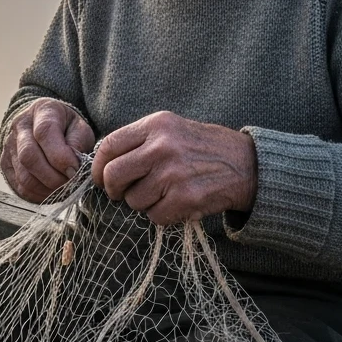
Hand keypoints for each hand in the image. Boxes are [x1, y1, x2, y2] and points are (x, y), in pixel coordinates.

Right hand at [0, 98, 96, 203]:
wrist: (41, 125)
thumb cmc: (65, 128)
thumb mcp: (79, 127)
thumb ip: (79, 143)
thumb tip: (73, 167)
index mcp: (41, 111)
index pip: (44, 133)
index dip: (60, 156)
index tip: (75, 169)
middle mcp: (20, 127)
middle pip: (29, 157)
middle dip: (54, 177)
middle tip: (71, 183)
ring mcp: (9, 146)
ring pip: (24, 176)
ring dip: (47, 188)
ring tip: (64, 188)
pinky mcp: (5, 165)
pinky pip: (20, 187)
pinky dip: (39, 195)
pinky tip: (52, 191)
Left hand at [90, 111, 257, 225]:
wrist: (244, 164)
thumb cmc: (201, 148)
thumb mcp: (171, 129)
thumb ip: (139, 141)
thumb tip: (102, 164)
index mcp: (156, 125)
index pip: (109, 146)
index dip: (97, 167)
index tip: (100, 178)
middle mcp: (163, 146)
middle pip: (114, 176)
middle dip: (114, 190)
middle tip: (122, 193)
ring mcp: (174, 173)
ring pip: (133, 200)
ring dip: (143, 203)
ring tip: (163, 193)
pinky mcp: (185, 198)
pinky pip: (154, 216)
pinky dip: (161, 215)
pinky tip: (176, 203)